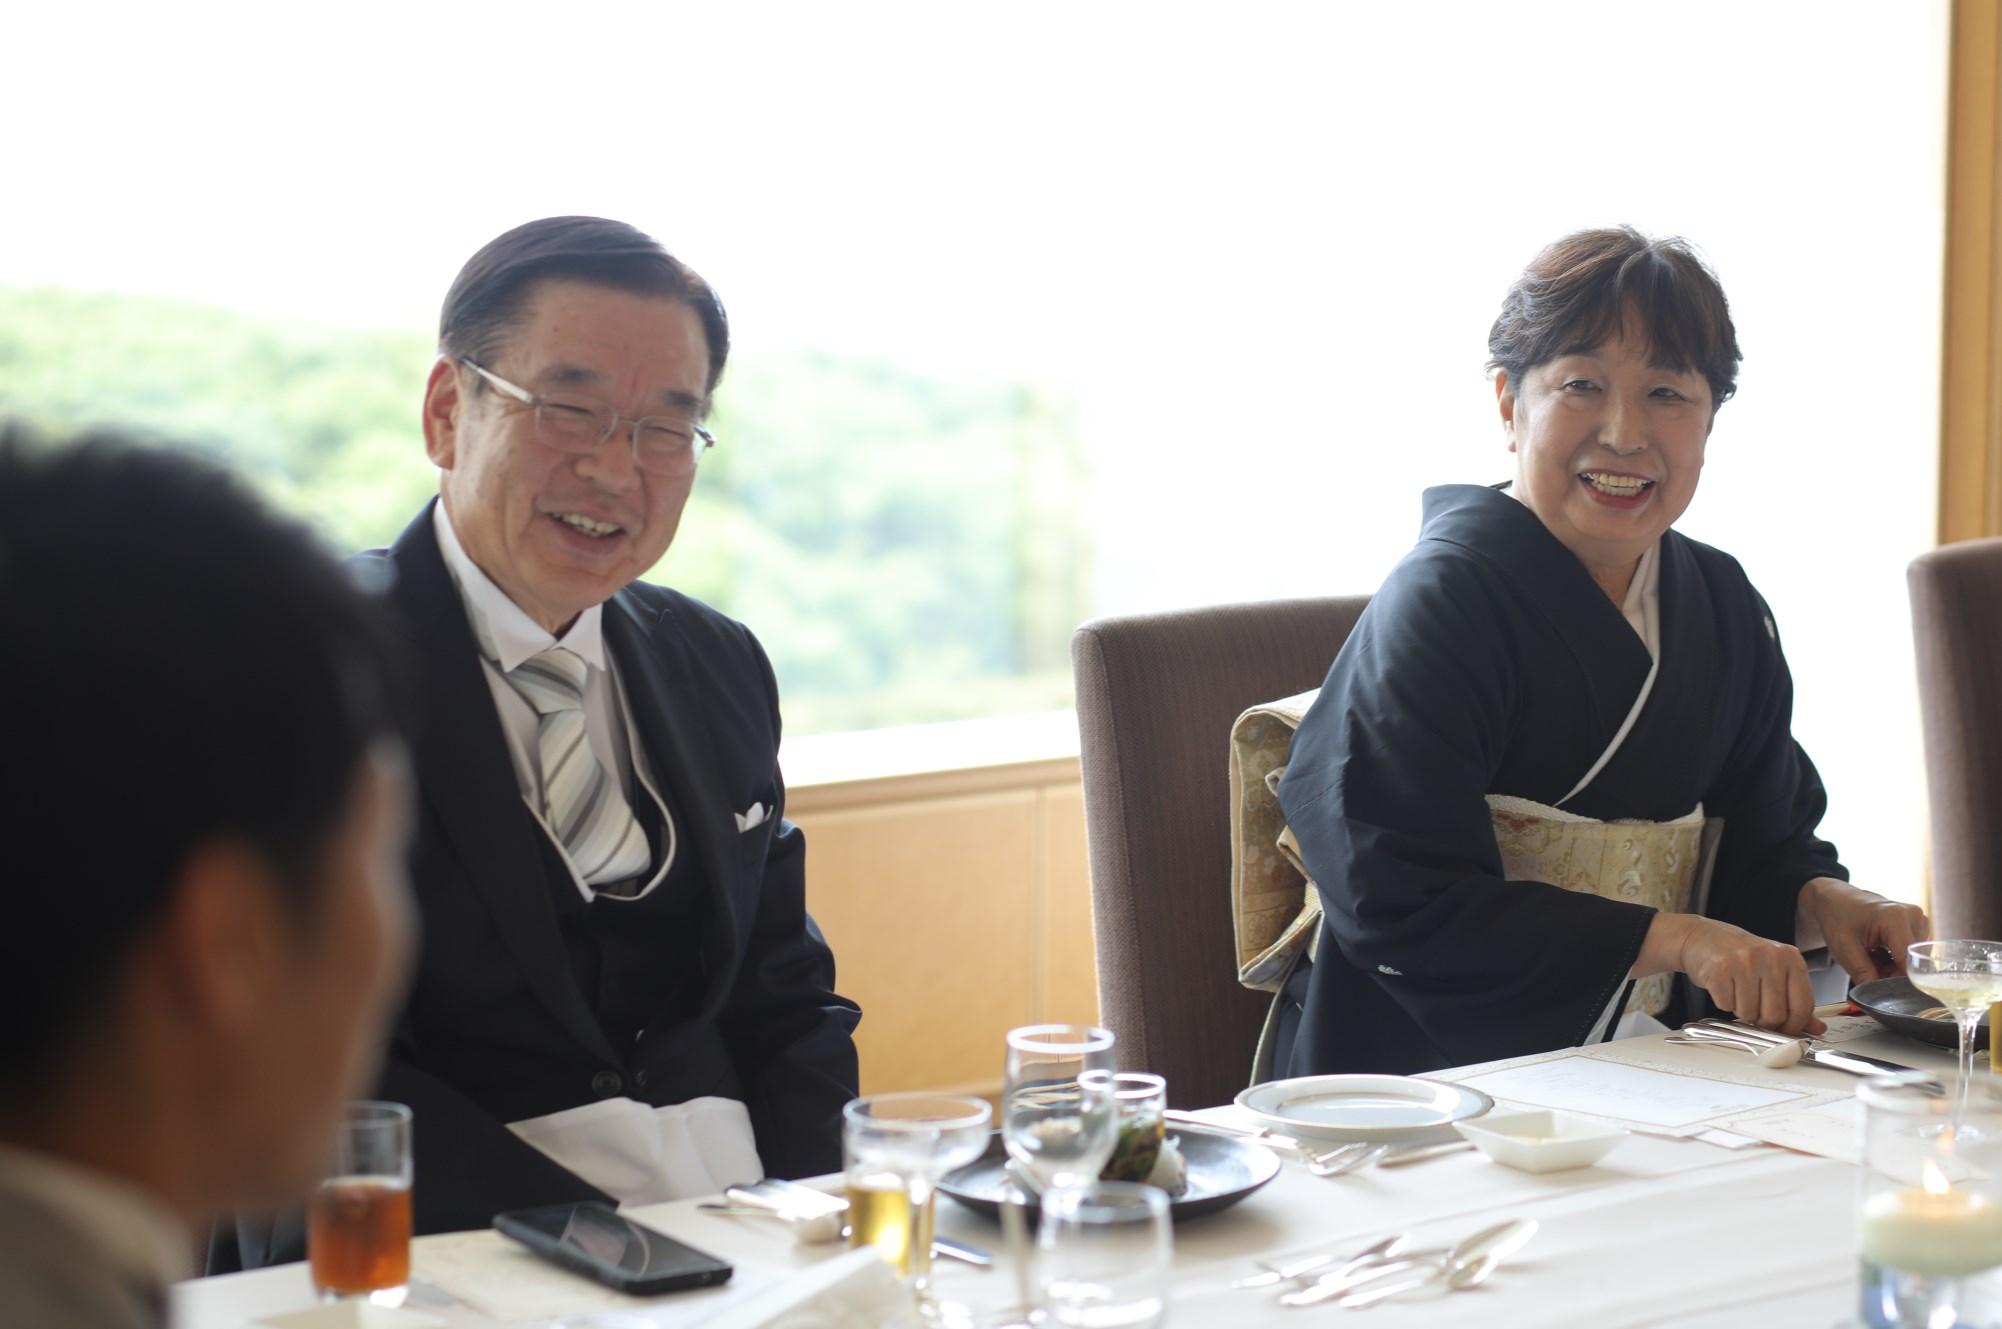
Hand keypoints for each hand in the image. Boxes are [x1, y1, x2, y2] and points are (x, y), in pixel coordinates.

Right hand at [1645, 913, 1822, 1035]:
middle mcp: (1770, 956)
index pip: (1802, 1006)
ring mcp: (1744, 961)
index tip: (1784, 1029)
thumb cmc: (1741, 956)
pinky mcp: (1719, 968)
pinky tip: (1724, 986)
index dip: (1793, 1026)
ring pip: (1749, 1014)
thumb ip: (1796, 1000)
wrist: (1701, 937)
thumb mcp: (1775, 972)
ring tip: (1738, 992)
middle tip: (1755, 1009)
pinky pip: (1726, 1005)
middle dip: (1763, 1021)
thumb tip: (1817, 1028)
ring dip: (1741, 1011)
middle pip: (1775, 1015)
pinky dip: (1724, 1003)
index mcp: (1790, 958)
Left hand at [1798, 877, 1929, 982]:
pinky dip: (1896, 959)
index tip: (1889, 994)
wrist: (1835, 898)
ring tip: (1872, 956)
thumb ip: (1864, 975)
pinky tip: (1880, 952)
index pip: (1909, 962)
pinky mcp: (1918, 925)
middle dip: (1893, 974)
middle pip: (1914, 962)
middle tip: (1870, 970)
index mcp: (1895, 918)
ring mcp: (1918, 919)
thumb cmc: (1837, 918)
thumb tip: (1880, 997)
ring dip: (1894, 967)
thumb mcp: (1844, 950)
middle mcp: (1913, 916)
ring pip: (1914, 960)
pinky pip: (1913, 953)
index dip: (1900, 982)